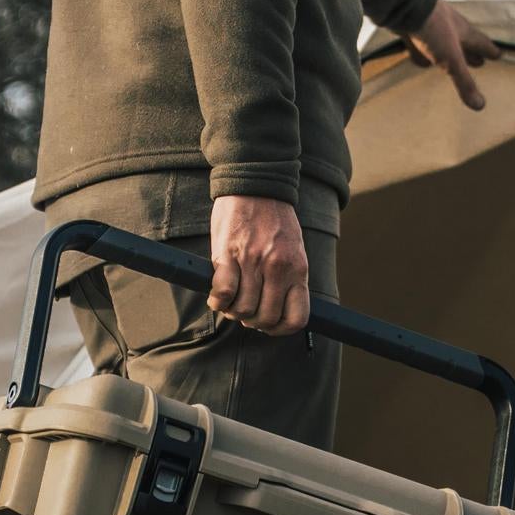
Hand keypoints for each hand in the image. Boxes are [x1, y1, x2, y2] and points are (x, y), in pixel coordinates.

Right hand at [208, 194, 309, 334]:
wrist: (256, 185)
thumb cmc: (274, 220)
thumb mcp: (294, 250)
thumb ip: (288, 279)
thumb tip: (277, 309)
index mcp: (297, 269)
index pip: (296, 318)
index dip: (280, 330)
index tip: (269, 324)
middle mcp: (277, 268)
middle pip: (265, 318)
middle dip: (253, 321)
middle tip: (245, 312)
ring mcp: (252, 261)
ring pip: (242, 309)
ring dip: (233, 312)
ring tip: (231, 302)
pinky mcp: (227, 254)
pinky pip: (222, 292)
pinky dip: (218, 301)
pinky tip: (217, 296)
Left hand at [406, 0, 500, 110]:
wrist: (405, 5)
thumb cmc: (433, 29)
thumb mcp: (451, 60)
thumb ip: (464, 83)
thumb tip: (480, 105)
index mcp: (464, 32)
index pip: (482, 43)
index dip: (490, 51)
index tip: (499, 55)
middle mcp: (450, 27)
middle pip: (464, 43)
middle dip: (471, 54)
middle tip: (479, 62)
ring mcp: (431, 26)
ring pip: (443, 43)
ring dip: (448, 52)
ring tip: (450, 61)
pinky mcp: (413, 28)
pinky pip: (422, 44)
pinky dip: (423, 52)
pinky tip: (420, 58)